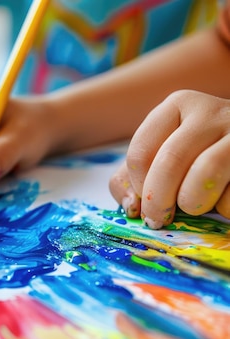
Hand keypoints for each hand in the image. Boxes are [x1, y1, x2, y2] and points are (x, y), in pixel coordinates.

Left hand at [109, 90, 229, 228]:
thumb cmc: (195, 158)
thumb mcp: (158, 159)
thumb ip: (131, 180)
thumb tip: (132, 206)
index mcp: (177, 106)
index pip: (141, 151)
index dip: (138, 186)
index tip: (143, 201)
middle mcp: (210, 111)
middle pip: (170, 161)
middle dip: (159, 200)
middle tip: (158, 219)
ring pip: (206, 172)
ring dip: (193, 202)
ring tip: (194, 207)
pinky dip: (224, 208)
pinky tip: (223, 201)